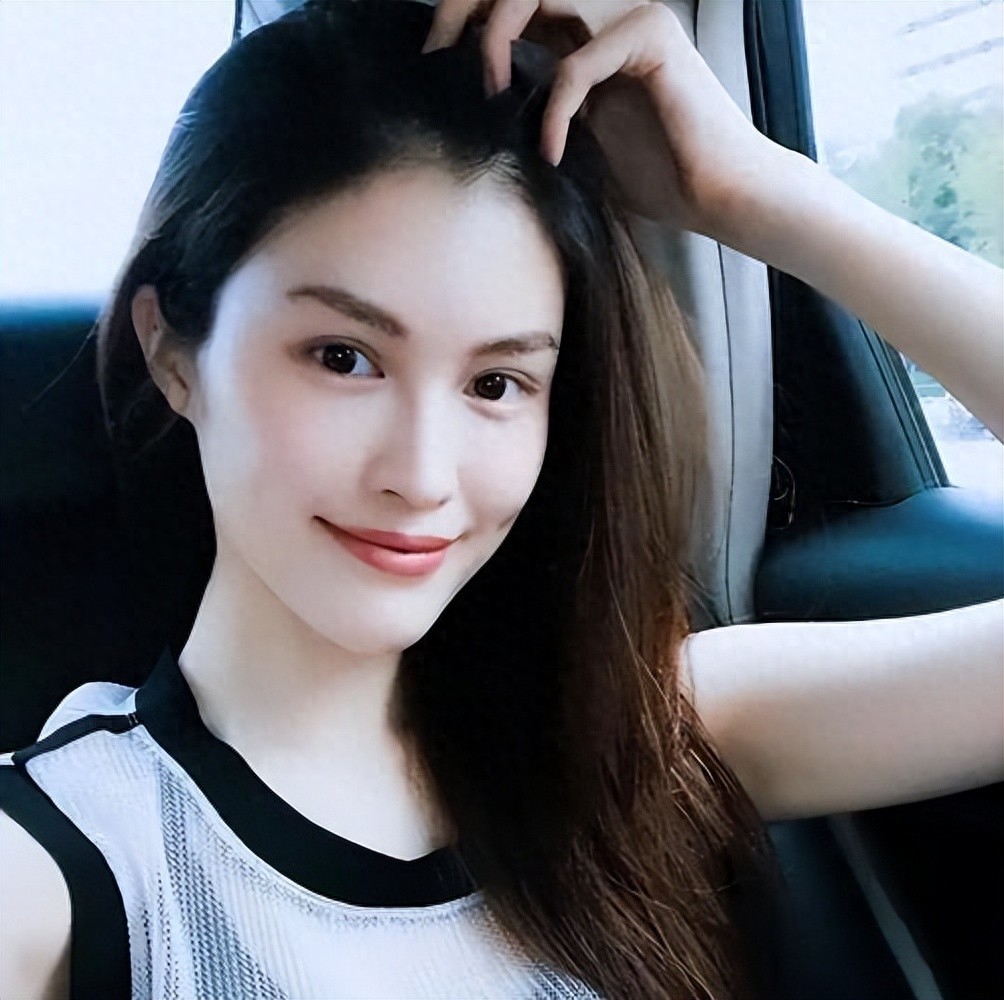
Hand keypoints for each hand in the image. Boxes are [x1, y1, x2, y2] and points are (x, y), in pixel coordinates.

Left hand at [421, 0, 782, 237]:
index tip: (430, 61)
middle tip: (435, 57)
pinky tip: (551, 154)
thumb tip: (466, 123)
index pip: (510, 4)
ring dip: (498, 43)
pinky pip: (577, 62)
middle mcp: (602, 13)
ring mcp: (630, 15)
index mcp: (580, 35)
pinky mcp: (653, 36)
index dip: (462, 16)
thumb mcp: (572, 146)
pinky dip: (554, 112)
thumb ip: (531, 118)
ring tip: (488, 98)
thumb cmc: (654, 178)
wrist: (716, 195)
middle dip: (464, 9)